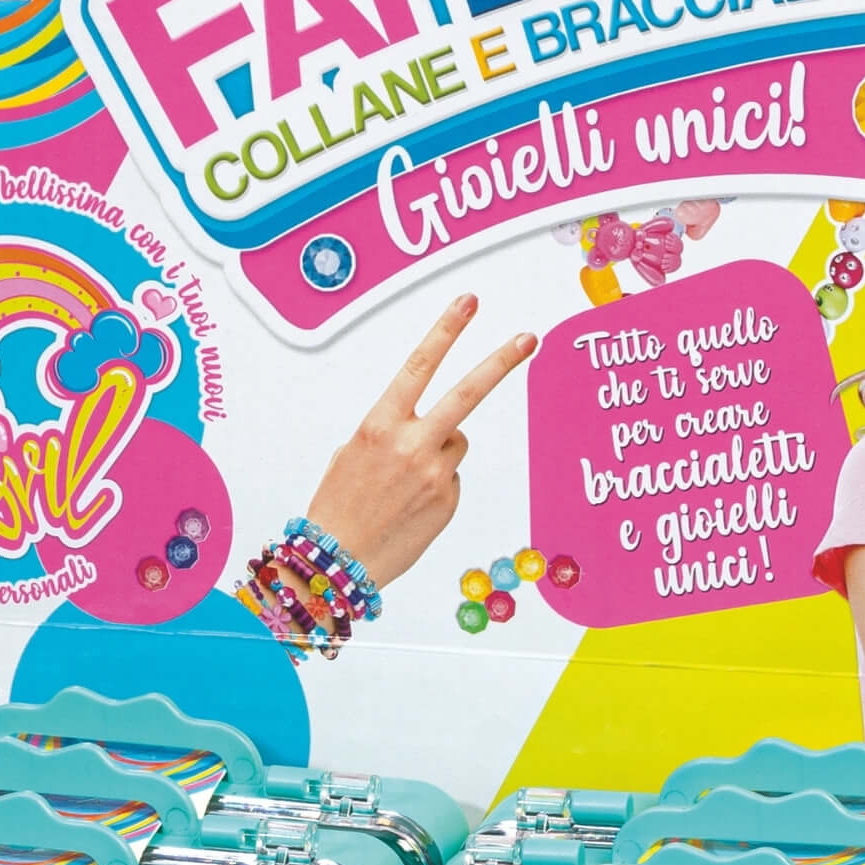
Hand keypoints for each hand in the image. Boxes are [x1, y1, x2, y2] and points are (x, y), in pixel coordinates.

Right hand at [305, 295, 535, 586]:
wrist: (335, 562)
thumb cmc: (339, 505)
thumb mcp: (353, 453)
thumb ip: (391, 429)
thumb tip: (427, 427)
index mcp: (380, 425)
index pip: (419, 366)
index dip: (446, 330)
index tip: (468, 302)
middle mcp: (412, 445)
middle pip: (466, 393)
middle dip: (500, 362)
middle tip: (528, 338)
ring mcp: (435, 474)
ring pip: (457, 441)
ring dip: (440, 449)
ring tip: (406, 480)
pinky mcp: (448, 501)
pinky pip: (451, 477)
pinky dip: (436, 485)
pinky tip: (410, 504)